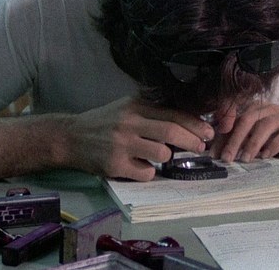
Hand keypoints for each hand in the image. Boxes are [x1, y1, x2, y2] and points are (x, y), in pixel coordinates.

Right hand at [64, 97, 213, 180]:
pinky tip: (141, 167)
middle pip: (172, 132)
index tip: (209, 132)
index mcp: (135, 106)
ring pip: (162, 154)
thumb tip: (190, 118)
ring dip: (167, 157)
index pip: (173, 113)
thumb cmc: (105, 122)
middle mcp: (129, 123)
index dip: (195, 124)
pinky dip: (149, 172)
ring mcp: (121, 145)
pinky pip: (146, 173)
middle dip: (193, 141)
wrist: (69, 137)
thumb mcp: (128, 108)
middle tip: (201, 148)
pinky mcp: (114, 165)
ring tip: (159, 155)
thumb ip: (153, 110)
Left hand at [209, 102, 278, 162]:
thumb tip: (218, 149)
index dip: (222, 134)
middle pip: (247, 119)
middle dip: (234, 139)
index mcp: (255, 108)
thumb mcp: (258, 131)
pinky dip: (273, 146)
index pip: (234, 118)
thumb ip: (242, 136)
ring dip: (252, 143)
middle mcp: (268, 109)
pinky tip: (265, 157)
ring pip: (264, 126)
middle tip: (226, 158)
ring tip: (244, 159)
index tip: (213, 152)